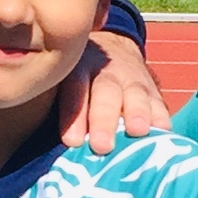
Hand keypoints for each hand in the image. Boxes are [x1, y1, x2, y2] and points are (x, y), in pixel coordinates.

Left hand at [55, 29, 168, 153]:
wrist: (114, 49)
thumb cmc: (80, 80)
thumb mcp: (64, 80)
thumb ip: (54, 106)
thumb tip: (34, 148)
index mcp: (78, 69)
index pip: (74, 89)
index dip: (74, 115)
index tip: (72, 141)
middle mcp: (106, 71)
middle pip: (105, 93)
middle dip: (104, 119)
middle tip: (102, 145)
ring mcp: (132, 78)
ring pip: (135, 94)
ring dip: (138, 114)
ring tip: (138, 132)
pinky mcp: (152, 89)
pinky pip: (158, 102)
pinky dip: (161, 117)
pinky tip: (163, 132)